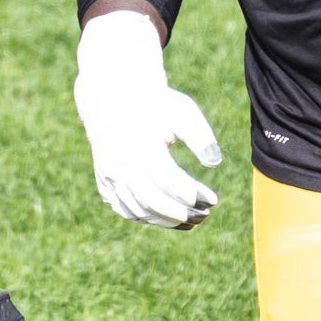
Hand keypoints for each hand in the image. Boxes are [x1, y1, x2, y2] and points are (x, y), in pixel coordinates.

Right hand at [73, 10, 221, 227]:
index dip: (190, 193)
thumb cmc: (156, 106)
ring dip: (167, 220)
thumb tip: (215, 162)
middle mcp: (119, 162)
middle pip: (152, 199)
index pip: (166, 177)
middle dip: (181, 212)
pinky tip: (172, 219)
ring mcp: (108, 176)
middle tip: (205, 215)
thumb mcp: (182, 111)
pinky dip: (150, 219)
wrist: (115, 100)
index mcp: (138, 143)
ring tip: (194, 220)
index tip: (213, 200)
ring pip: (139, 209)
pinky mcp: (105, 185)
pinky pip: (127, 210)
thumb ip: (200, 135)